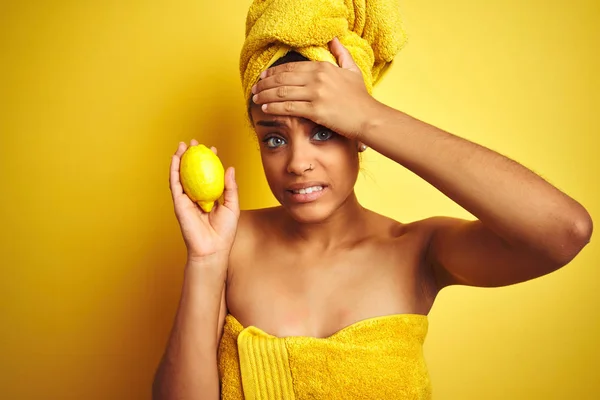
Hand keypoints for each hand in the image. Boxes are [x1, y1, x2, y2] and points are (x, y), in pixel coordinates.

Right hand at [169, 140, 239, 265]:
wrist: (213, 249)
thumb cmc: (224, 232)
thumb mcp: (232, 206)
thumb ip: (231, 187)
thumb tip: (230, 168)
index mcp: (210, 196)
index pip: (208, 175)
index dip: (210, 161)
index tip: (213, 149)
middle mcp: (197, 196)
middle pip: (192, 172)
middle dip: (192, 156)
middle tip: (195, 142)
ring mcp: (186, 199)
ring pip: (181, 175)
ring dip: (180, 159)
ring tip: (183, 145)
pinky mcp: (179, 204)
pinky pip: (174, 184)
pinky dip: (173, 170)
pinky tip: (175, 159)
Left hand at [251, 37, 381, 139]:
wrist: (368, 117)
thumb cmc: (360, 97)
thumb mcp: (353, 70)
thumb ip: (341, 54)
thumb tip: (334, 39)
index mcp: (324, 67)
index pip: (292, 67)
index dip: (274, 71)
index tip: (263, 76)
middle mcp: (318, 78)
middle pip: (283, 78)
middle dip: (265, 83)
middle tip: (254, 88)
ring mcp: (316, 94)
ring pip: (282, 92)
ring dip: (265, 95)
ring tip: (255, 98)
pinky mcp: (315, 110)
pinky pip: (288, 107)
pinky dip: (274, 107)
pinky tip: (265, 108)